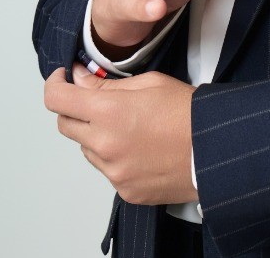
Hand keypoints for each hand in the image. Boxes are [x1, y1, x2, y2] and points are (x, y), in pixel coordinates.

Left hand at [45, 64, 197, 205]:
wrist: (215, 149)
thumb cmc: (188, 112)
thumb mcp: (150, 83)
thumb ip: (107, 84)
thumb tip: (80, 78)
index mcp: (108, 112)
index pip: (57, 99)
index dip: (54, 84)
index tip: (61, 79)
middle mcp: (104, 145)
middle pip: (65, 125)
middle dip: (74, 109)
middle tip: (97, 100)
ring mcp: (113, 171)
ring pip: (86, 149)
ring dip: (96, 135)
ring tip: (130, 126)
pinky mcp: (123, 190)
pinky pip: (107, 169)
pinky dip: (115, 157)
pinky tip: (141, 147)